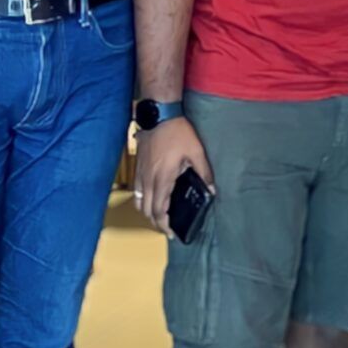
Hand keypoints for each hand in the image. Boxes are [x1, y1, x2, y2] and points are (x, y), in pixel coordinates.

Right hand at [134, 117, 212, 233]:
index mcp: (163, 179)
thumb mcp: (196, 152)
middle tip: (168, 227)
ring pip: (139, 202)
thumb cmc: (177, 132)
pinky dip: (142, 200)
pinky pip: (136, 191)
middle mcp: (148, 180)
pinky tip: (151, 198)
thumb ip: (205, 173)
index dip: (164, 225)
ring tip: (159, 216)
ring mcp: (140, 174)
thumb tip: (212, 190)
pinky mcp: (137, 167)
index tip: (172, 233)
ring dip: (147, 212)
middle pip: (147, 211)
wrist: (158, 115)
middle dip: (156, 223)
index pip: (159, 211)